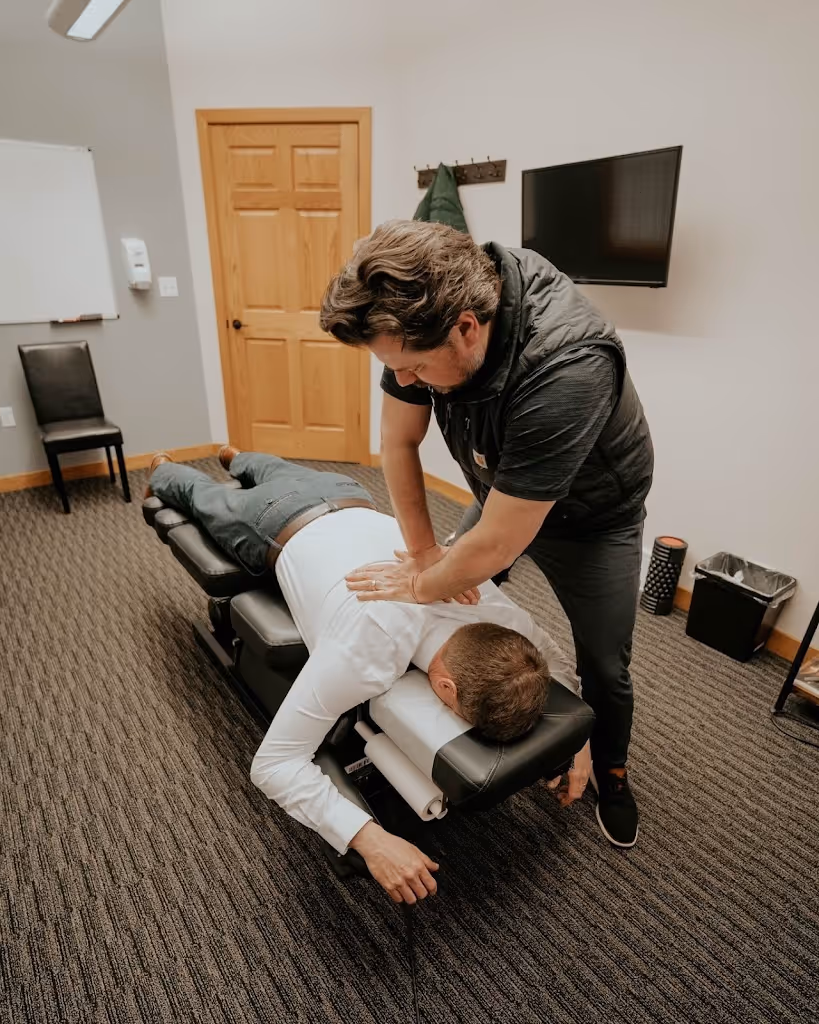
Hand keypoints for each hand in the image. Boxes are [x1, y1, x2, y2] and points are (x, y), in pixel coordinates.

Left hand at [346, 548, 480, 605]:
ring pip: (368, 584)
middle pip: (368, 575)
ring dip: (357, 585)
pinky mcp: (392, 593)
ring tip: (347, 586)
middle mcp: (389, 575)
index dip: (364, 569)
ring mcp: (389, 584)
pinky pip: (375, 595)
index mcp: (393, 568)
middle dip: (356, 576)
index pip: (375, 568)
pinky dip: (366, 596)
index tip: (356, 571)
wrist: (430, 580)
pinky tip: (358, 597)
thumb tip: (396, 550)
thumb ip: (403, 555)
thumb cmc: (424, 570)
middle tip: (346, 578)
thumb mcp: (414, 559)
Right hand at [350, 822, 438, 902]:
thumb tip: (435, 867)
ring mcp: (399, 882)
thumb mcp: (413, 849)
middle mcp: (410, 875)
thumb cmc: (393, 844)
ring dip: (411, 897)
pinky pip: (398, 899)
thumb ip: (426, 860)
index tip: (431, 891)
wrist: (376, 844)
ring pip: (411, 900)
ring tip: (409, 892)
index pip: (431, 885)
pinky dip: (400, 897)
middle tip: (418, 890)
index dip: (432, 890)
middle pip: (422, 895)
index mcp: (418, 866)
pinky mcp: (388, 886)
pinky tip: (399, 891)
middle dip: (422, 893)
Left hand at [547, 741, 591, 807]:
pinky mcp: (586, 763)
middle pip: (579, 790)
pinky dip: (576, 779)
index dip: (567, 800)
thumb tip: (552, 785)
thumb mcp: (558, 763)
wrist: (578, 732)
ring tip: (562, 785)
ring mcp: (586, 768)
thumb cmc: (570, 747)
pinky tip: (569, 775)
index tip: (560, 801)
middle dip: (569, 794)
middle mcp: (584, 773)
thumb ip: (554, 776)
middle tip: (560, 794)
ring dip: (572, 787)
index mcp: (577, 775)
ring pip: (581, 784)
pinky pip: (583, 776)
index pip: (575, 794)